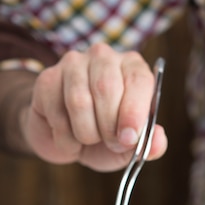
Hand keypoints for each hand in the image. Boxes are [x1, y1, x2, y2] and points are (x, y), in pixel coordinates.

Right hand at [21, 43, 167, 170]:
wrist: (66, 141)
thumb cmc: (105, 138)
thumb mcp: (130, 146)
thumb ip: (148, 144)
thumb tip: (158, 141)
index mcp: (132, 67)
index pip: (138, 79)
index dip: (134, 112)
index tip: (129, 138)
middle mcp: (103, 57)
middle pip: (106, 88)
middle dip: (109, 126)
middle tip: (110, 143)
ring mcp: (72, 64)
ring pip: (79, 102)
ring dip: (86, 133)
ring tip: (89, 139)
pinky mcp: (46, 79)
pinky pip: (56, 113)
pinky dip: (65, 138)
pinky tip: (69, 137)